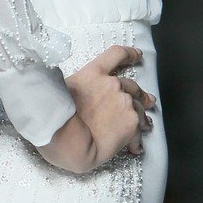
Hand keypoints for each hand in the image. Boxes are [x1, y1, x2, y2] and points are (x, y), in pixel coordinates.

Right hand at [36, 44, 155, 173]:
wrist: (66, 137)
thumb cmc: (54, 117)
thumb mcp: (59, 91)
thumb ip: (75, 90)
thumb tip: (76, 97)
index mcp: (93, 73)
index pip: (116, 55)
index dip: (130, 54)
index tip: (138, 54)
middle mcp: (112, 84)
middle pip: (132, 87)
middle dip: (141, 94)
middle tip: (148, 100)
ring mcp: (124, 103)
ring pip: (139, 109)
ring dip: (143, 117)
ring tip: (146, 126)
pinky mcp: (131, 123)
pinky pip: (138, 131)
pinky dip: (137, 141)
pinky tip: (135, 148)